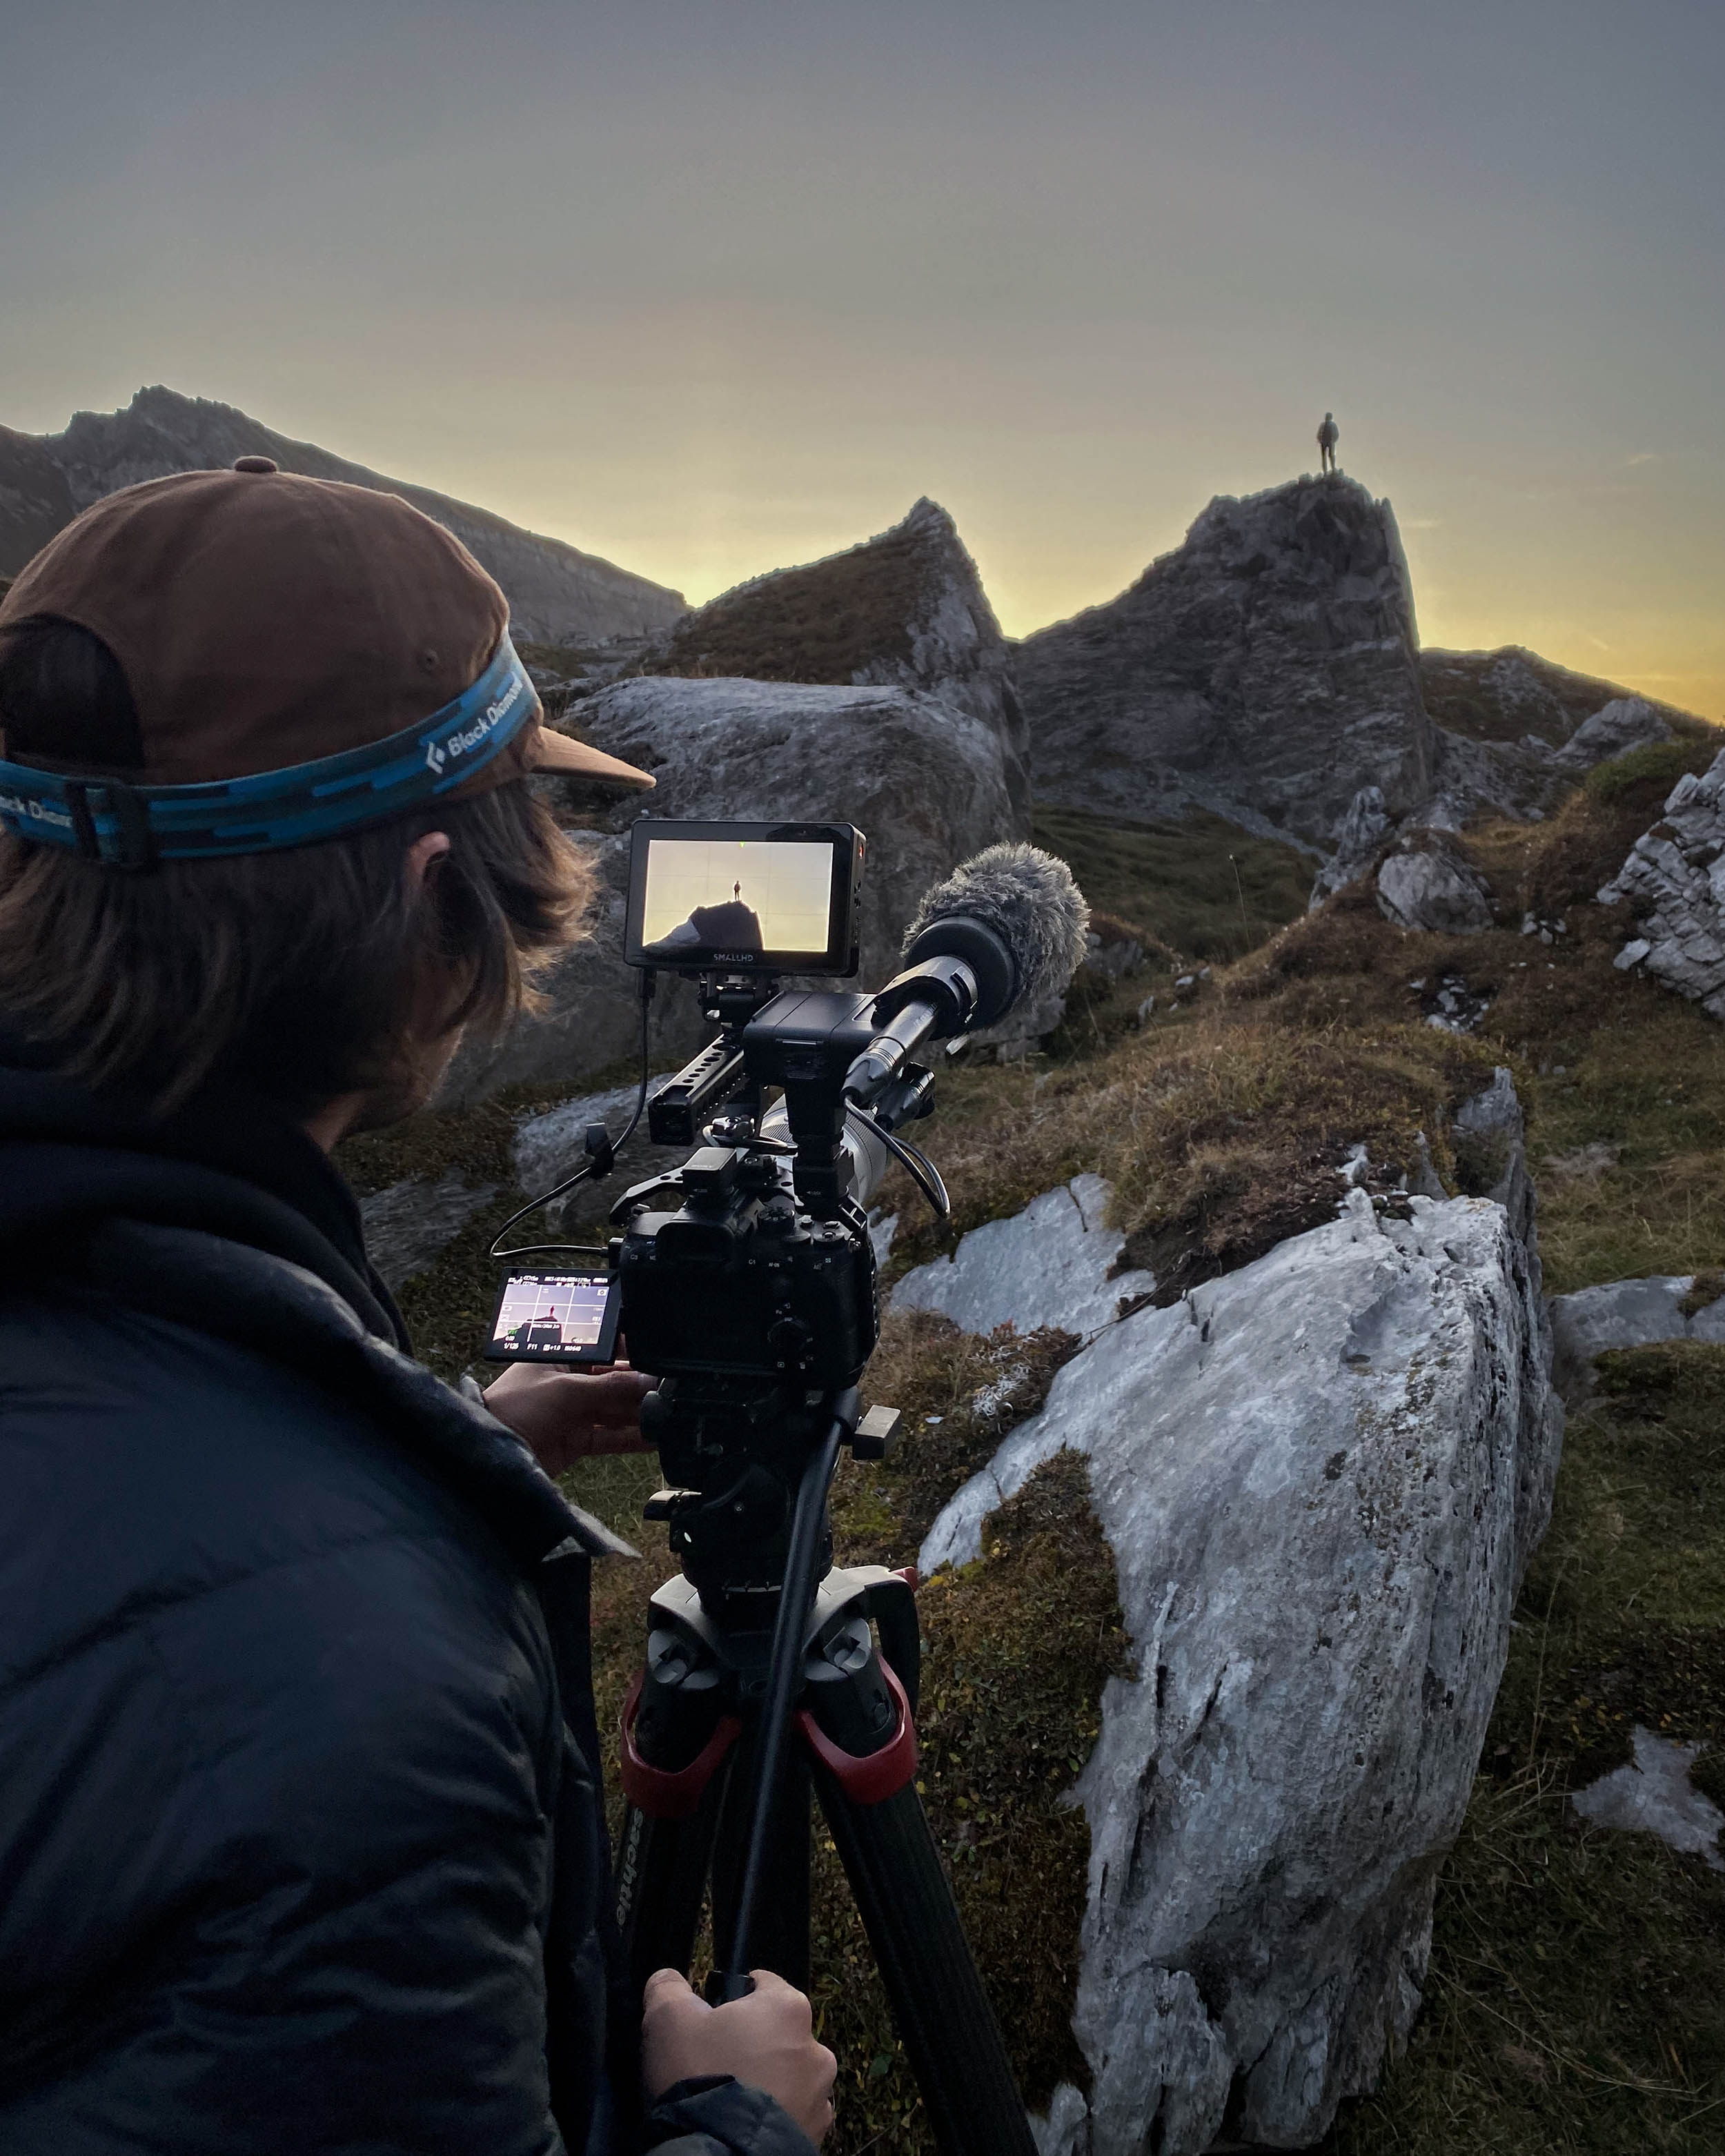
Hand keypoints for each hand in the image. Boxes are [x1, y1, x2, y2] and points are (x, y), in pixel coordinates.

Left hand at [481, 1360, 653, 1473]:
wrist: (490, 1454)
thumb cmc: (516, 1407)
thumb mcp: (567, 1389)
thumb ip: (611, 1386)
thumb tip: (648, 1380)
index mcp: (563, 1356)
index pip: (605, 1346)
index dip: (630, 1349)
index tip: (659, 1355)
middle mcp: (571, 1381)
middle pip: (614, 1380)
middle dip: (641, 1385)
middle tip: (671, 1389)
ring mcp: (575, 1411)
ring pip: (616, 1409)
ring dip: (640, 1413)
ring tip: (670, 1414)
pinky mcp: (577, 1439)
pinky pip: (611, 1436)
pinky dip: (632, 1438)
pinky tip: (655, 1439)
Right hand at [641, 1967, 835, 2145]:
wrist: (717, 2155)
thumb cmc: (698, 2074)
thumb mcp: (666, 2019)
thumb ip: (668, 1988)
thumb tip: (668, 1979)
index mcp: (788, 2008)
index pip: (761, 1985)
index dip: (731, 2000)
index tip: (710, 2021)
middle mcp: (816, 2049)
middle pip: (777, 2034)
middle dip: (751, 2045)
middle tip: (716, 2064)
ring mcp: (820, 2097)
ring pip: (788, 2077)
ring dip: (767, 2083)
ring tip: (730, 2100)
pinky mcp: (816, 2136)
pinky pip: (793, 2115)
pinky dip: (774, 2116)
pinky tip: (745, 2124)